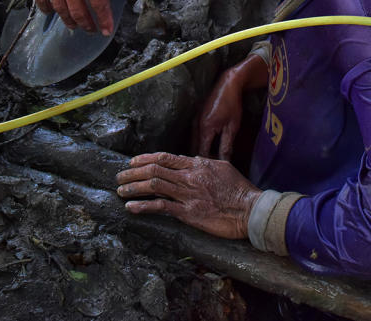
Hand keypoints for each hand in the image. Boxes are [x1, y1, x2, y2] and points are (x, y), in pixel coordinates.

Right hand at [12, 0, 148, 33]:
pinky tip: (49, 12)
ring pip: (59, 8)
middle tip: (92, 31)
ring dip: (68, 20)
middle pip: (78, 11)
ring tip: (74, 27)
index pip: (98, 3)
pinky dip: (46, 8)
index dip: (104, 19)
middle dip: (87, 24)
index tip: (107, 31)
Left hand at [115, 152, 261, 238]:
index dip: (146, 159)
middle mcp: (189, 177)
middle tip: (119, 176)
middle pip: (155, 169)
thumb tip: (192, 161)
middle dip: (133, 172)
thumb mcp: (222, 168)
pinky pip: (161, 207)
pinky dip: (143, 206)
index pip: (166, 158)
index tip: (132, 162)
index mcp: (197, 165)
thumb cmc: (240, 190)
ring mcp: (188, 194)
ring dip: (134, 187)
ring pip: (154, 185)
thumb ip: (204, 165)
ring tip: (120, 190)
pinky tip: (131, 207)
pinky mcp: (189, 212)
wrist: (250, 209)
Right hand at [193, 71, 245, 159]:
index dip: (208, 162)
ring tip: (212, 157)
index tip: (216, 169)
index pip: (202, 152)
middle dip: (202, 158)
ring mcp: (194, 120)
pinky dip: (199, 143)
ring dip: (200, 150)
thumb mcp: (232, 127)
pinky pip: (194, 135)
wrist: (227, 85)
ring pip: (193, 142)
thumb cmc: (232, 105)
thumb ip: (227, 145)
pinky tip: (209, 146)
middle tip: (214, 166)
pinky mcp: (195, 118)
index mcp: (205, 129)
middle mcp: (195, 125)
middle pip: (194, 149)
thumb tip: (225, 162)